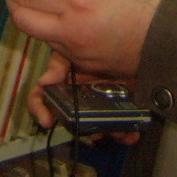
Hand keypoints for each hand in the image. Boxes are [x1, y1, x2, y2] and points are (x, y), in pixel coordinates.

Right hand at [28, 53, 143, 143]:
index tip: (47, 120)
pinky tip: (131, 132)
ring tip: (118, 131)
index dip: (38, 107)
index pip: (42, 94)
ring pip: (95, 127)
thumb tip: (44, 80)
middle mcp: (80, 95)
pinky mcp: (118, 108)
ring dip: (106, 132)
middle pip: (72, 118)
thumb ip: (59, 63)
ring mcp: (99, 103)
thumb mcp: (77, 51)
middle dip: (81, 128)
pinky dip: (125, 132)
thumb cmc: (105, 44)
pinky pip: (118, 127)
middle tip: (93, 131)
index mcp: (66, 81)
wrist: (138, 46)